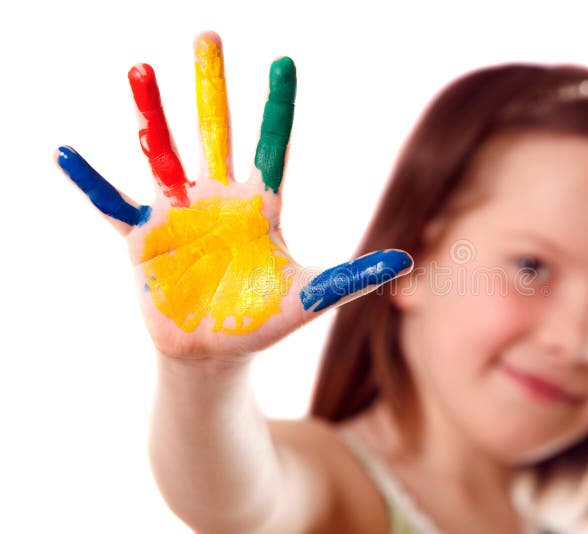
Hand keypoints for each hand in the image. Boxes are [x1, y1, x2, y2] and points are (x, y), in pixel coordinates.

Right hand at [55, 31, 412, 360]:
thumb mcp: (309, 297)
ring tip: (141, 68)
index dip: (276, 106)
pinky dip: (90, 182)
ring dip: (152, 114)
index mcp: (259, 206)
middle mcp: (218, 199)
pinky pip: (111, 204)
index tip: (284, 62)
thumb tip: (407, 261)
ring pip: (163, 153)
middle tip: (209, 35)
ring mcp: (179, 214)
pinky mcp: (143, 238)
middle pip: (215, 132)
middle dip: (211, 86)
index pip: (271, 145)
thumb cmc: (262, 322)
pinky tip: (64, 153)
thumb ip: (352, 277)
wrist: (213, 352)